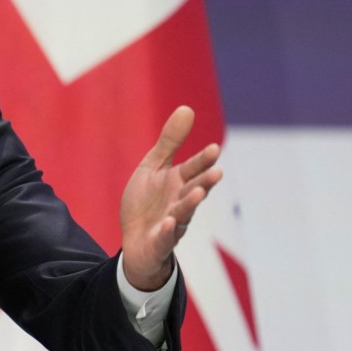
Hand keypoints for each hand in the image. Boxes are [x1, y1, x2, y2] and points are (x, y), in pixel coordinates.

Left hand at [119, 106, 222, 290]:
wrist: (135, 241)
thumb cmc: (147, 202)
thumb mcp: (153, 167)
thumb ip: (170, 142)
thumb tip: (187, 107)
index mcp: (178, 183)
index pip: (193, 169)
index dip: (203, 160)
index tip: (214, 148)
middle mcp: (179, 203)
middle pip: (193, 190)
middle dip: (204, 182)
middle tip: (216, 171)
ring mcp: (172, 224)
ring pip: (183, 214)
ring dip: (190, 204)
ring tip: (198, 193)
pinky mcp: (159, 243)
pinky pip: (164, 237)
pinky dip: (168, 231)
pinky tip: (169, 223)